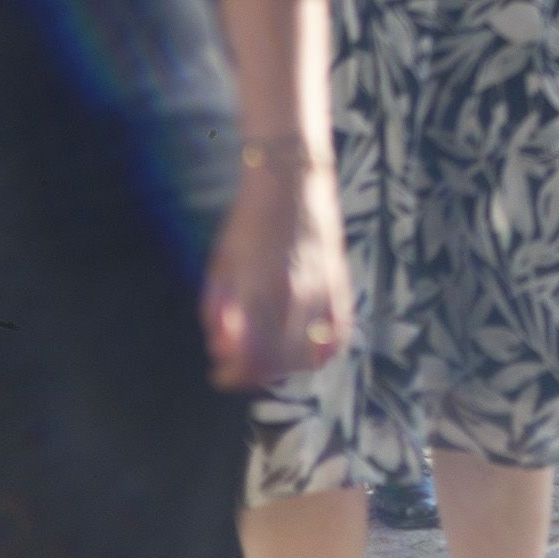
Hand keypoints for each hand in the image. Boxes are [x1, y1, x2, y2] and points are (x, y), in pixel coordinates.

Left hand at [202, 157, 350, 390]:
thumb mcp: (221, 267)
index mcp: (261, 294)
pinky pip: (336, 336)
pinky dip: (320, 350)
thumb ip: (217, 312)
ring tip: (265, 352)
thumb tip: (220, 350)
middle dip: (253, 372)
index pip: (251, 360)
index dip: (232, 375)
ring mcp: (324, 294)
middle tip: (238, 362)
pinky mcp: (341, 287)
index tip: (220, 374)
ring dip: (283, 365)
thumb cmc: (248, 223)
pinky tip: (303, 346)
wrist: (292, 183)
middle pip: (278, 364)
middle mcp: (298, 299)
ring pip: (308, 356)